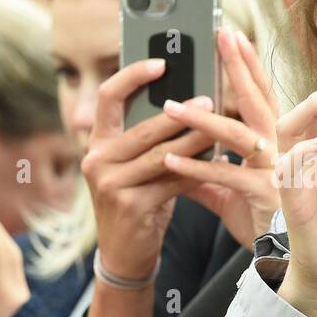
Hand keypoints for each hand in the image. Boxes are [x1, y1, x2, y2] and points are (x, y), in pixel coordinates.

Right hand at [82, 60, 213, 281]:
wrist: (125, 254)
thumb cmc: (139, 201)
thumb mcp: (136, 167)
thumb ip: (151, 139)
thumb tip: (193, 100)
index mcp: (97, 143)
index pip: (107, 97)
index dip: (133, 76)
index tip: (161, 62)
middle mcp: (96, 160)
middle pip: (143, 128)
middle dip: (180, 113)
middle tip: (210, 98)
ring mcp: (110, 185)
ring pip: (161, 155)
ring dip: (194, 141)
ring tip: (220, 127)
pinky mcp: (129, 206)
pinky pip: (171, 182)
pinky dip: (196, 171)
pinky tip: (217, 164)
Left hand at [160, 29, 281, 249]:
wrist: (294, 267)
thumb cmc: (271, 229)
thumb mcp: (235, 199)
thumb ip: (210, 180)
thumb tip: (177, 165)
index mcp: (281, 146)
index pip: (264, 99)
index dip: (249, 67)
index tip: (233, 36)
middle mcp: (284, 152)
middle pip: (259, 103)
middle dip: (239, 67)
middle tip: (220, 35)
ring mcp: (278, 172)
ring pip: (239, 135)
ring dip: (202, 119)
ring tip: (170, 105)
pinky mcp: (266, 196)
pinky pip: (227, 177)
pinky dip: (197, 168)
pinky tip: (169, 158)